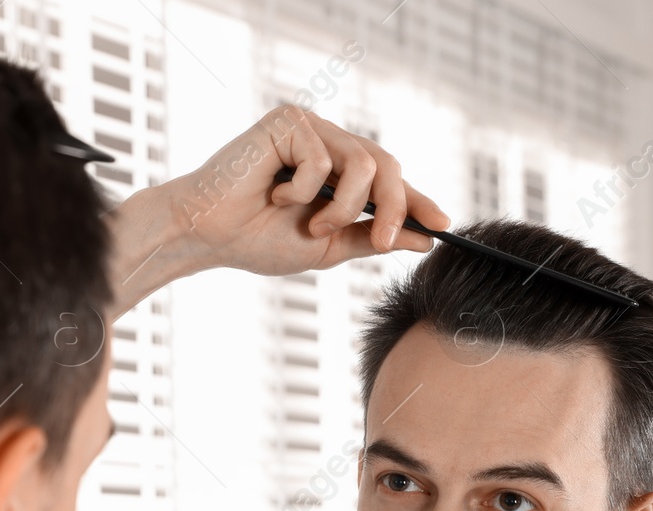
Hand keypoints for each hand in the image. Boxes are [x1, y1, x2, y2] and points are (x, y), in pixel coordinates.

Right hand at [175, 105, 449, 274]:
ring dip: (343, 207)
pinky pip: (322, 160)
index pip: (388, 179)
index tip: (444, 226)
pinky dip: (302, 191)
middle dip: (393, 207)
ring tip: (311, 224)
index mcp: (337, 170)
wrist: (207, 235)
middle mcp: (328, 142)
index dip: (417, 201)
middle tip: (383, 242)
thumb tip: (425, 238)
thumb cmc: (257, 240)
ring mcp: (310, 128)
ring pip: (363, 163)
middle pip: (387, 166)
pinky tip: (273, 195)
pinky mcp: (289, 121)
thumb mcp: (327, 246)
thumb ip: (371, 238)